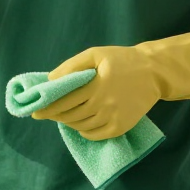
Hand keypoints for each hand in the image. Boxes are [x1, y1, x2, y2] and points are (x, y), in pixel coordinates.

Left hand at [32, 30, 189, 139]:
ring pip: (81, 126)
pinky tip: (80, 124)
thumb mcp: (96, 54)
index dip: (48, 107)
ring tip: (62, 115)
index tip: (35, 110)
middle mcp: (104, 105)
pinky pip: (95, 135)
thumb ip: (72, 66)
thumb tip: (50, 79)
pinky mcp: (121, 127)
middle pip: (70, 116)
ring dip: (68, 122)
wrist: (154, 73)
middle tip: (44, 113)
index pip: (65, 101)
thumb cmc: (122, 60)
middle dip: (54, 115)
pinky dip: (83, 131)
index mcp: (97, 86)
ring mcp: (113, 119)